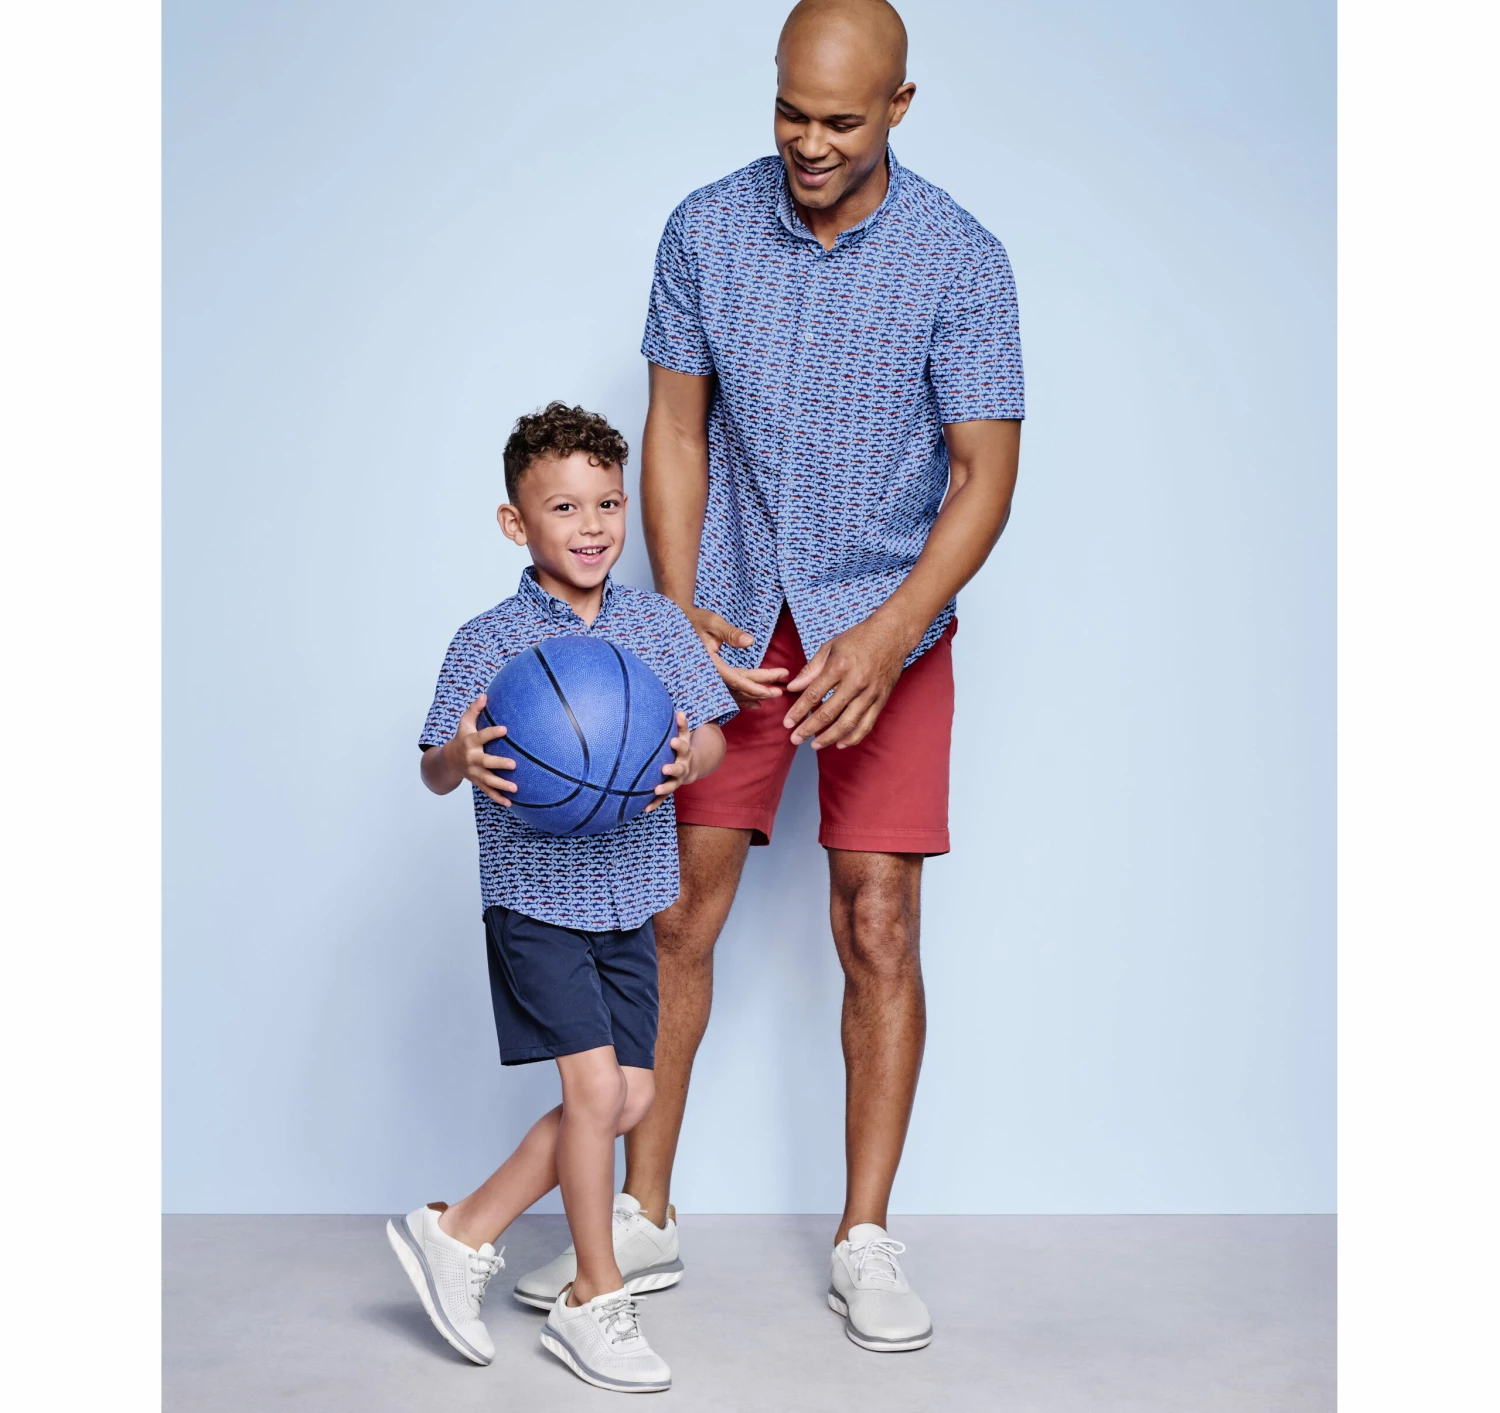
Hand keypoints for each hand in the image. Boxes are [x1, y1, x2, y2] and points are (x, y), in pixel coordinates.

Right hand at [446, 694, 517, 805]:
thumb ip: (474, 709)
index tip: (505, 729)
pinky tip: (510, 803)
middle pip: (486, 762)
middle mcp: (472, 758)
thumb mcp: (465, 723)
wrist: (448, 760)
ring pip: (488, 780)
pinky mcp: (477, 782)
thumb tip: (485, 695)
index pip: (482, 736)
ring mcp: (474, 772)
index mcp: (470, 742)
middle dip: (499, 764)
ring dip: (501, 785)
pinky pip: (488, 791)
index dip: (492, 733)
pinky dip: (498, 798)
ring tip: (515, 788)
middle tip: (514, 764)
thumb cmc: (462, 738)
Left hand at [644, 711, 693, 811]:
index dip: (679, 745)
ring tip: (656, 789)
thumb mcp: (684, 736)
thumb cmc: (682, 748)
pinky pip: (662, 798)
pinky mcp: (670, 790)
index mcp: (685, 753)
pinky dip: (655, 803)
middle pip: (679, 769)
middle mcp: (682, 767)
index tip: (672, 741)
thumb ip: (681, 726)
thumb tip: (679, 711)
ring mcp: (677, 780)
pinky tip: (645, 809)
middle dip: (673, 769)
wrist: (691, 768)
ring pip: (672, 786)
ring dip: (665, 788)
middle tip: (665, 768)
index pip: (683, 747)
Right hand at [683, 606, 787, 708]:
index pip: (736, 679)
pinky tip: (755, 703)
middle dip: (760, 690)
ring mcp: (708, 677)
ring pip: (733, 692)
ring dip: (752, 695)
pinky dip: (741, 698)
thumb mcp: (713, 622)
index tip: (772, 689)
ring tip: (773, 696)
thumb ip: (730, 633)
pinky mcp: (710, 676)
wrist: (679, 621)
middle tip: (780, 692)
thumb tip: (750, 642)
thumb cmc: (696, 619)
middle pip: (738, 686)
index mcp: (709, 663)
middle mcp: (708, 674)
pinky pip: (727, 691)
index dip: (754, 686)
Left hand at [782, 613, 913, 750]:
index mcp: (839, 666)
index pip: (814, 694)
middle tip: (795, 739)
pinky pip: (866, 724)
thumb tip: (792, 688)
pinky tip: (840, 744)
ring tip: (814, 745)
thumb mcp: (830, 648)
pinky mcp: (881, 699)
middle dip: (809, 729)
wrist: (892, 634)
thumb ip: (810, 670)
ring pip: (847, 723)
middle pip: (828, 713)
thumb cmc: (858, 638)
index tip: (787, 723)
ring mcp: (870, 693)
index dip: (798, 711)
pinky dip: (853, 737)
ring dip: (829, 737)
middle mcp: (855, 682)